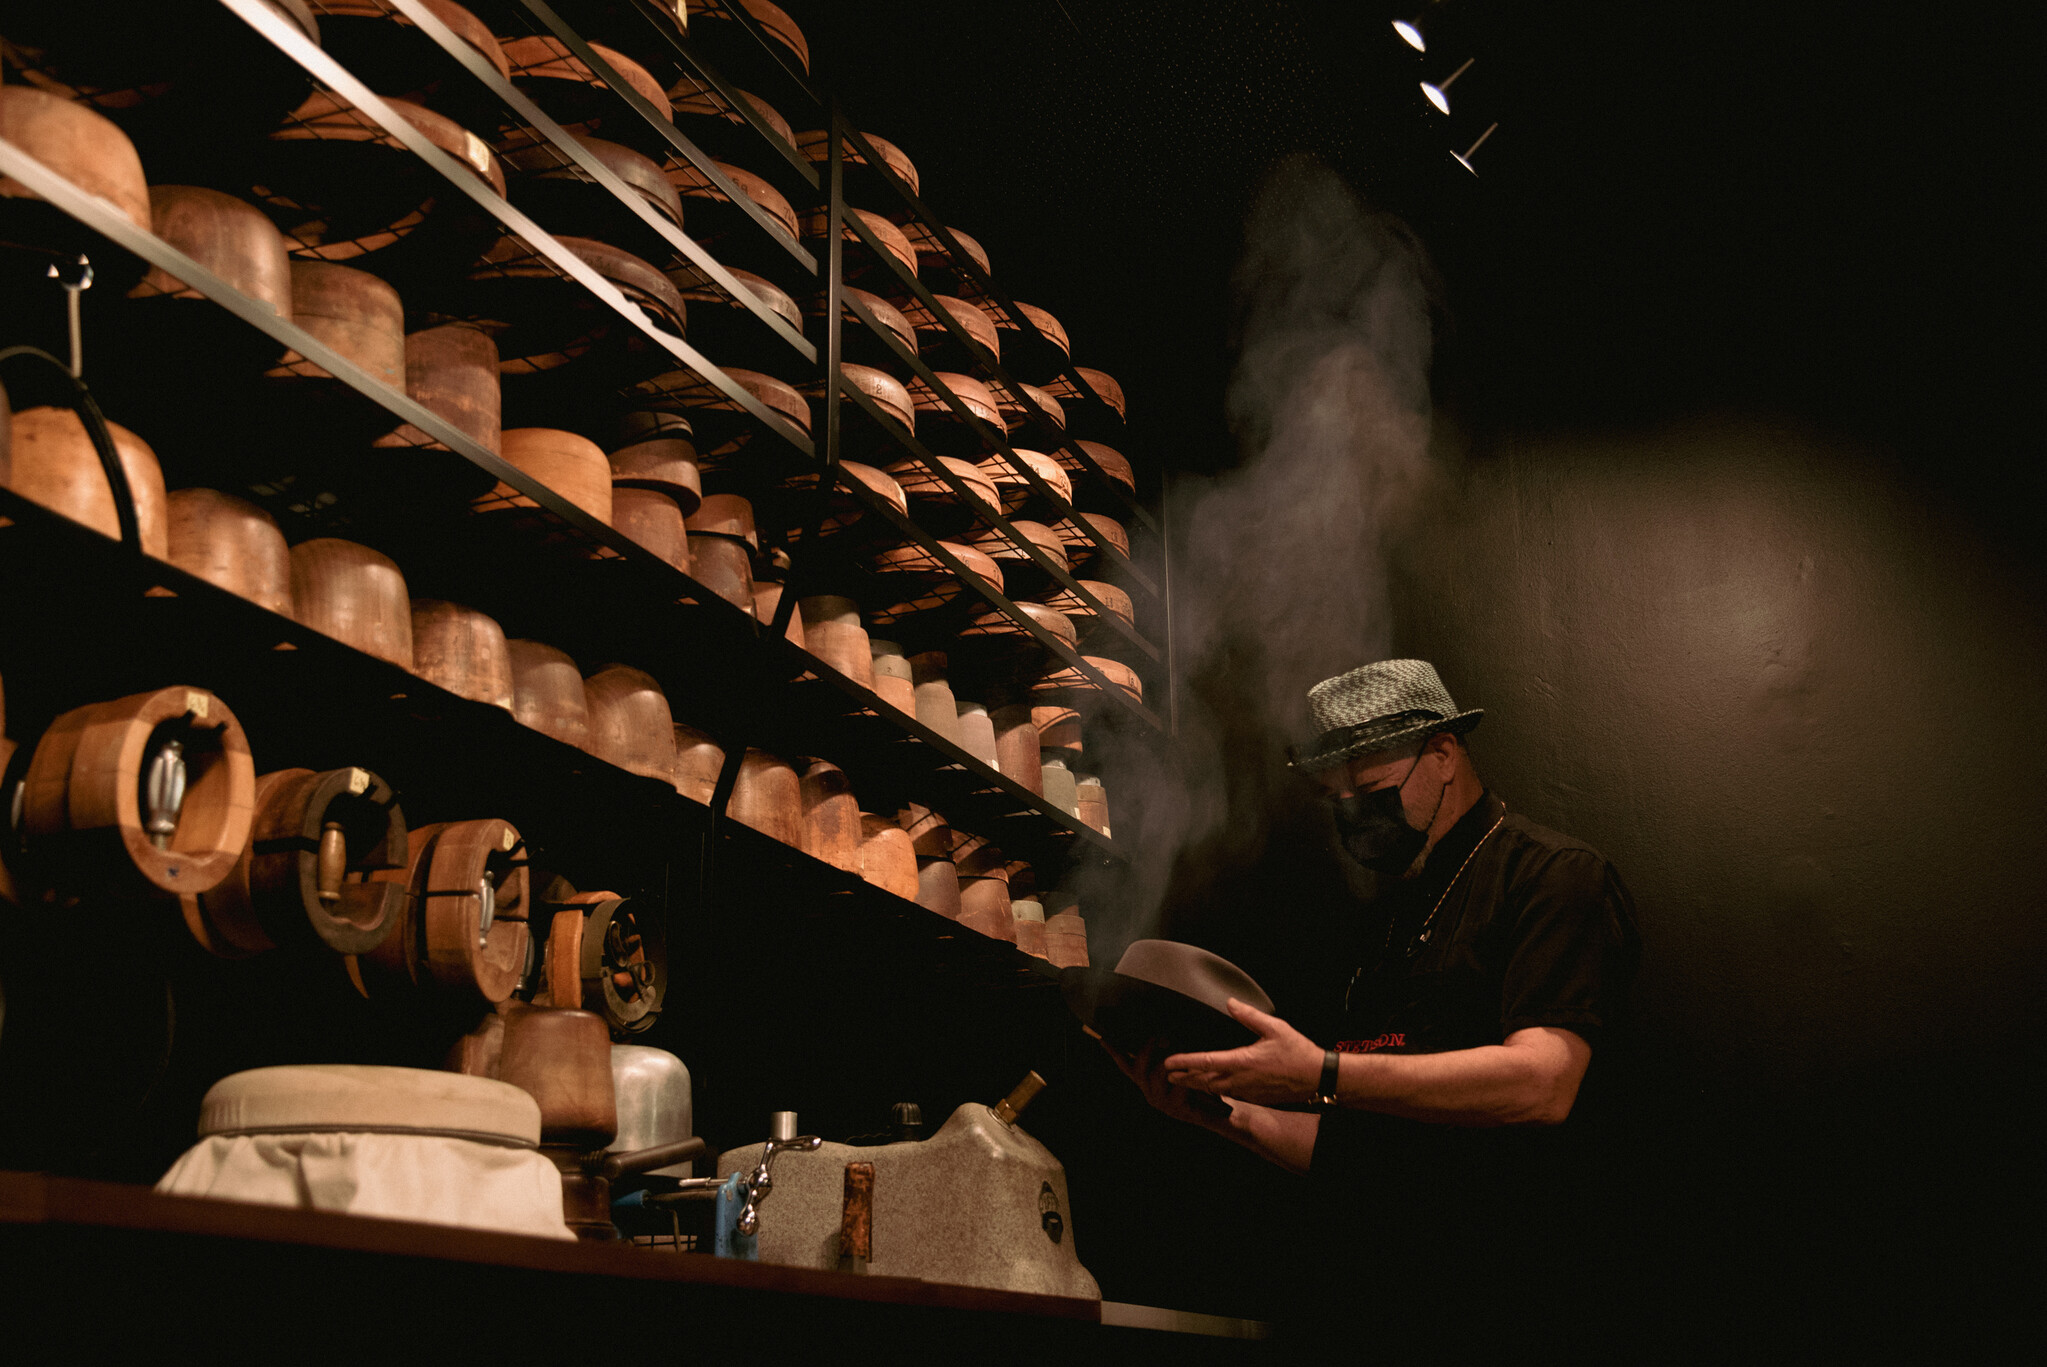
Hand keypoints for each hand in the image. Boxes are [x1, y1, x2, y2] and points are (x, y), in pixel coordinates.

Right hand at [1096, 1032, 1232, 1128]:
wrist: (1220, 1115)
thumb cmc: (1200, 1088)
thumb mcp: (1181, 1068)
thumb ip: (1169, 1054)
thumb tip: (1164, 1031)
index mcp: (1148, 1082)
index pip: (1126, 1065)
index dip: (1114, 1052)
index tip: (1102, 1038)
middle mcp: (1150, 1092)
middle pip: (1139, 1067)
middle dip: (1148, 1048)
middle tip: (1161, 1034)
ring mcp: (1162, 1101)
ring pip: (1159, 1073)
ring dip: (1170, 1058)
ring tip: (1180, 1047)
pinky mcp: (1176, 1108)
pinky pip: (1178, 1084)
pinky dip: (1186, 1073)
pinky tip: (1194, 1066)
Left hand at [1163, 999, 1322, 1106]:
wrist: (1317, 1078)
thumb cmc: (1298, 1053)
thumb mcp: (1274, 1027)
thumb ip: (1249, 1015)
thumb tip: (1230, 1003)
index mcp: (1243, 1062)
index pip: (1206, 1062)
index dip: (1185, 1062)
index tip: (1169, 1062)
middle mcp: (1241, 1080)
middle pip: (1204, 1081)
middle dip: (1185, 1078)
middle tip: (1168, 1075)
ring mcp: (1247, 1091)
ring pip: (1215, 1089)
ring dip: (1198, 1084)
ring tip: (1184, 1080)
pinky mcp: (1254, 1096)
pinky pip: (1228, 1094)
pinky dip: (1214, 1090)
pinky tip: (1211, 1086)